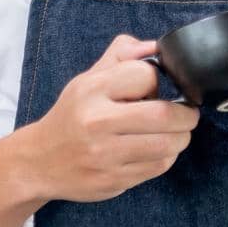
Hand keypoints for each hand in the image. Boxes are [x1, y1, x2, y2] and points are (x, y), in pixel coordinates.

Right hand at [23, 33, 199, 202]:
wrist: (39, 161)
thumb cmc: (71, 115)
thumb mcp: (88, 78)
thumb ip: (122, 56)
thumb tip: (157, 46)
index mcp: (91, 89)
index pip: (145, 75)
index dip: (158, 80)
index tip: (156, 88)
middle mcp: (96, 121)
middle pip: (163, 115)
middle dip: (186, 115)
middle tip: (188, 114)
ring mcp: (105, 154)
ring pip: (166, 145)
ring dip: (181, 137)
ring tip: (176, 133)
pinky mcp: (113, 180)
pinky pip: (157, 167)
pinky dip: (167, 156)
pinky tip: (158, 150)